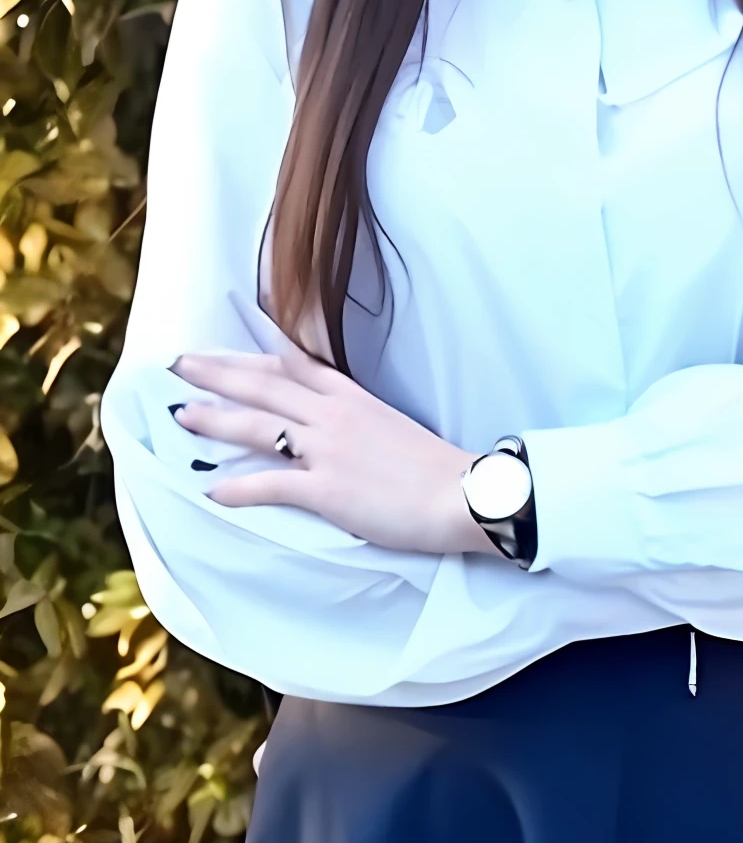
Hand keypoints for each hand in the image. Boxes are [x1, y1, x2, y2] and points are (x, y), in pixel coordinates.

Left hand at [168, 340, 499, 557]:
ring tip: (181, 415)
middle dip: (218, 372)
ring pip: (259, 426)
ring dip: (216, 419)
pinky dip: (238, 488)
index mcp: (352, 397)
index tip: (221, 349)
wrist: (463, 494)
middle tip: (179, 364)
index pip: (294, 365)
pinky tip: (211, 491)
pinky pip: (271, 485)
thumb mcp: (392, 426)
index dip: (254, 355)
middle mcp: (333, 416)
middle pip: (264, 384)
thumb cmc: (436, 468)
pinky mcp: (327, 490)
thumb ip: (358, 419)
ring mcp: (328, 450)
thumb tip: (336, 427)